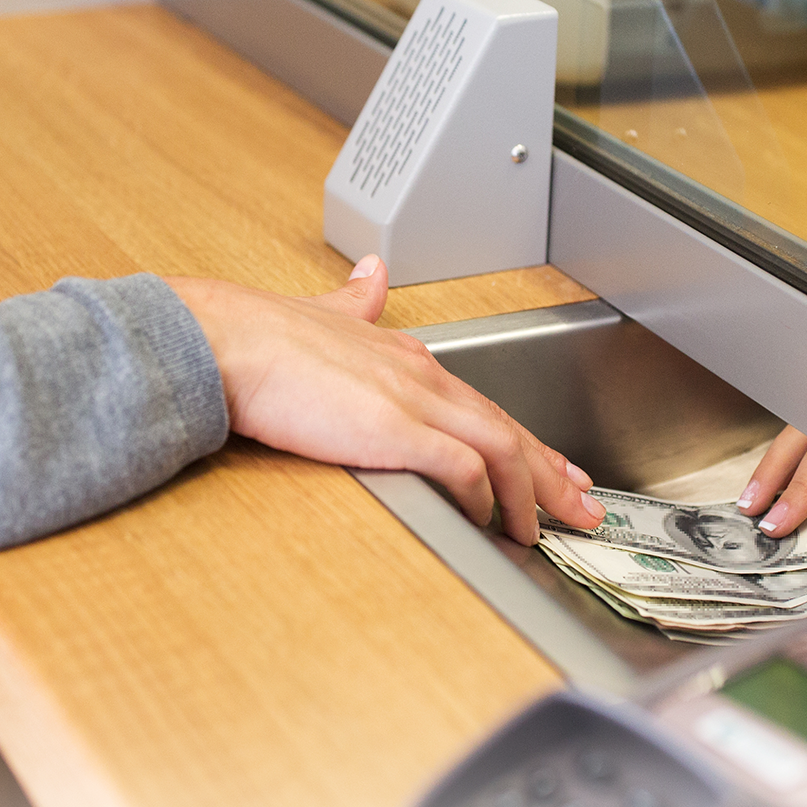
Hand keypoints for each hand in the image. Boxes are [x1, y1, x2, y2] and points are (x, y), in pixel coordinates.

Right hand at [166, 257, 604, 545]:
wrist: (222, 341)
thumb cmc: (257, 336)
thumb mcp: (323, 311)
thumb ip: (356, 302)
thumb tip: (372, 275)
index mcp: (409, 358)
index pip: (487, 406)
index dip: (528, 442)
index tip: (558, 470)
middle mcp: (423, 376)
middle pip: (509, 429)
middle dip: (553, 475)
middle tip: (584, 510)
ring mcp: (413, 402)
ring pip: (501, 448)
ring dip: (527, 494)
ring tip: (538, 531)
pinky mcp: (395, 430)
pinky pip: (462, 467)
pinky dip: (482, 495)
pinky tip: (487, 518)